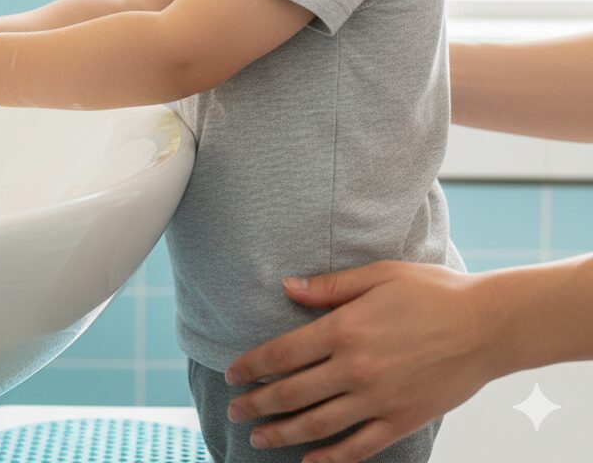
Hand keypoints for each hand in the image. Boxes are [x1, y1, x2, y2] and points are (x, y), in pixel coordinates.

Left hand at [224, 261, 497, 462]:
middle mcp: (356, 368)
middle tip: (234, 411)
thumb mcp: (376, 275)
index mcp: (344, 329)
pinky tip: (310, 461)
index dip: (252, 366)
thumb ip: (328, 287)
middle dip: (258, 404)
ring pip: (319, 424)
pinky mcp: (403, 420)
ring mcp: (379, 399)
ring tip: (258, 439)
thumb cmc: (431, 291)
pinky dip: (331, 458)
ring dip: (283, 433)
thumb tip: (286, 287)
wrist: (487, 325)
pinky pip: (360, 446)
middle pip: (292, 392)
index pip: (282, 354)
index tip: (232, 374)